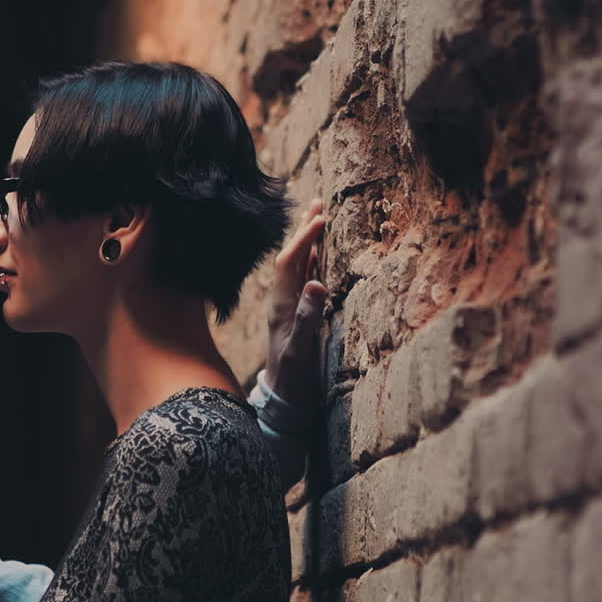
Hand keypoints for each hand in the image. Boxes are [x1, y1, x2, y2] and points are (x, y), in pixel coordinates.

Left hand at [265, 199, 327, 408]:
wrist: (284, 398)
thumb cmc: (292, 377)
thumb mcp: (300, 349)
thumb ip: (308, 317)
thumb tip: (317, 283)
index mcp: (281, 305)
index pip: (289, 263)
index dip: (303, 239)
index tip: (320, 219)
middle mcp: (282, 301)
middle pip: (291, 257)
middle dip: (303, 231)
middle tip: (318, 203)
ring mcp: (289, 306)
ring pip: (298, 266)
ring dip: (308, 242)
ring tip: (320, 218)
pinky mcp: (297, 313)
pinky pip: (304, 279)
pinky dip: (313, 261)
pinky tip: (319, 254)